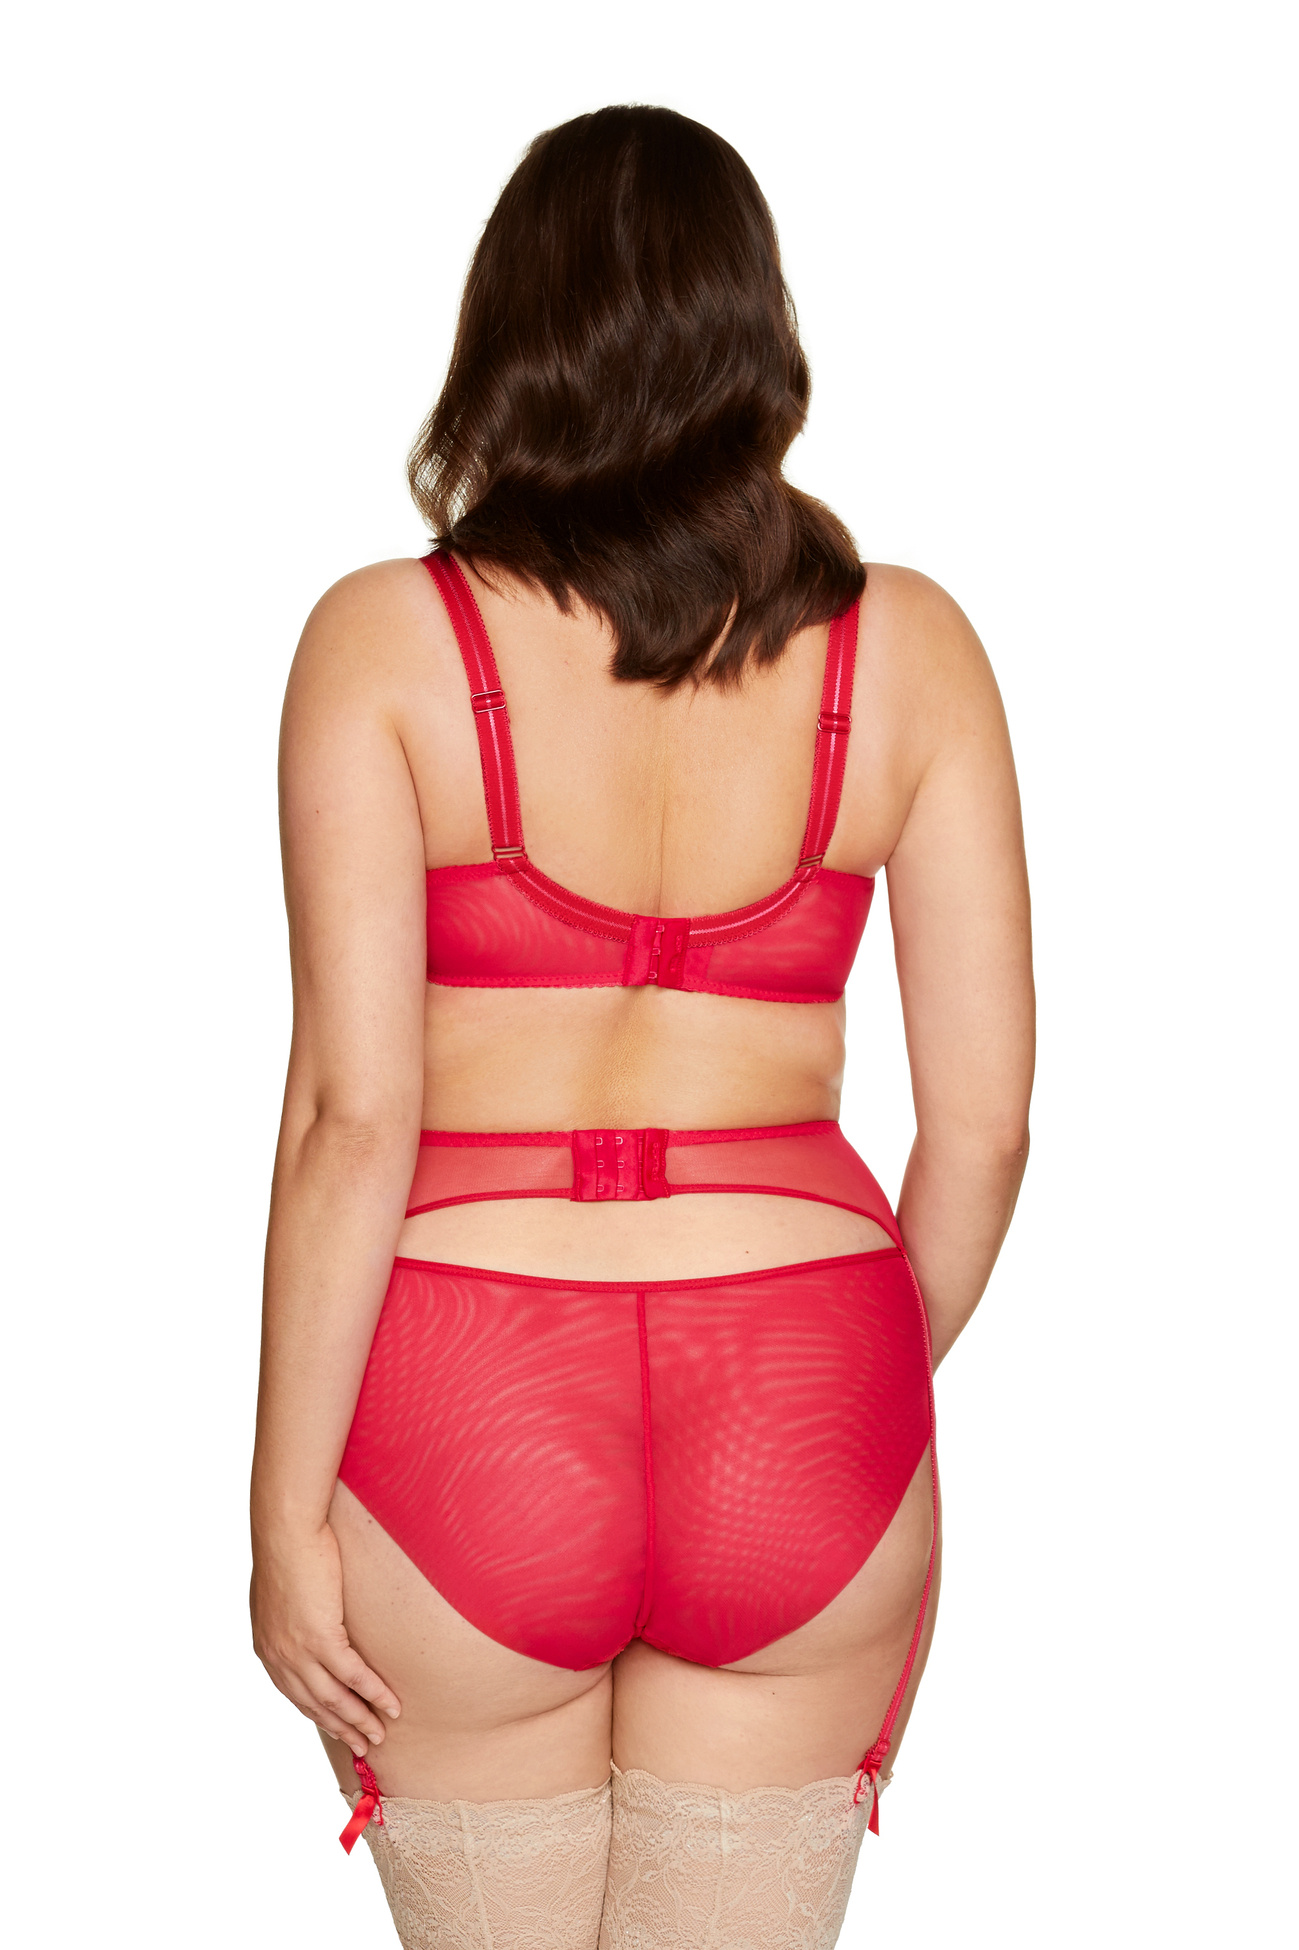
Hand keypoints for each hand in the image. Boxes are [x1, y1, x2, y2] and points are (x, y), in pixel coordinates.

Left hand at [251, 1521, 400, 1754]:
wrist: (286, 1531)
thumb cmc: (286, 1549)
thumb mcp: (280, 1592)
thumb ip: (289, 1617)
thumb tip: (306, 1620)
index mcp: (268, 1648)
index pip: (295, 1694)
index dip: (320, 1714)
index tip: (339, 1728)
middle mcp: (280, 1658)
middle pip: (315, 1705)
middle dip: (341, 1728)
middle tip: (363, 1746)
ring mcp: (299, 1652)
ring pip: (335, 1699)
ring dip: (360, 1721)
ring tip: (379, 1736)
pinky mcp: (321, 1639)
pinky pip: (353, 1676)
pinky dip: (374, 1694)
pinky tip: (391, 1706)